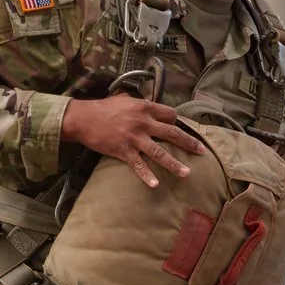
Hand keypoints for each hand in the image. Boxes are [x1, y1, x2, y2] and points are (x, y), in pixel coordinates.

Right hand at [61, 94, 204, 188]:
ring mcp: (134, 138)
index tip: (180, 128)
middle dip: (188, 142)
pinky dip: (147, 176)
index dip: (176, 121)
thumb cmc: (102, 108)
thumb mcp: (123, 99)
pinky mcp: (123, 151)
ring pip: (159, 152)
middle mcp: (142, 122)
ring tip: (187, 173)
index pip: (169, 114)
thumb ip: (138, 103)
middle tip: (201, 151)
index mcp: (144, 107)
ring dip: (174, 164)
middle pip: (171, 133)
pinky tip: (155, 185)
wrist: (83, 119)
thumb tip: (147, 103)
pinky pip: (139, 165)